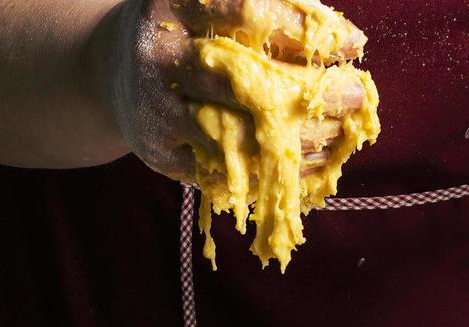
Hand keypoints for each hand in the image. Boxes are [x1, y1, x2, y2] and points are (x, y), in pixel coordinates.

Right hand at [93, 0, 369, 181]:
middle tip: (358, 95)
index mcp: (172, 2)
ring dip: (296, 138)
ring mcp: (155, 107)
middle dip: (308, 90)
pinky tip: (310, 162)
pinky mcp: (160, 152)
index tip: (353, 43)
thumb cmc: (187, 28)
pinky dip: (273, 169)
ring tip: (341, 133)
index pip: (246, 11)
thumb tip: (344, 39)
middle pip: (243, 78)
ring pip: (237, 131)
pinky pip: (226, 167)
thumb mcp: (210, 2)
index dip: (303, 28)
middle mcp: (158, 54)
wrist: (110, 71)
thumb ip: (271, 9)